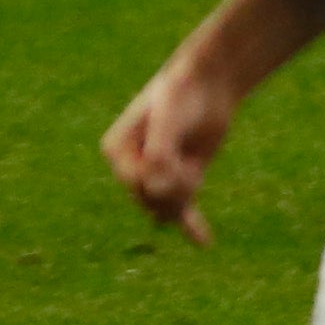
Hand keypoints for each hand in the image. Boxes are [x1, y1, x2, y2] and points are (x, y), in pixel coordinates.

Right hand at [101, 53, 237, 246]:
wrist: (209, 82)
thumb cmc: (181, 95)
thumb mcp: (168, 122)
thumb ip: (159, 155)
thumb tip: (156, 191)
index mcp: (116, 150)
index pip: (135, 185)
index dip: (160, 178)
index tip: (176, 158)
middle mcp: (131, 166)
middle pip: (150, 200)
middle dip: (174, 189)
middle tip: (187, 163)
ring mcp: (157, 175)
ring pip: (167, 208)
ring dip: (185, 196)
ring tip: (193, 167)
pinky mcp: (181, 179)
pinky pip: (182, 211)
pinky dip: (191, 226)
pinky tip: (204, 242)